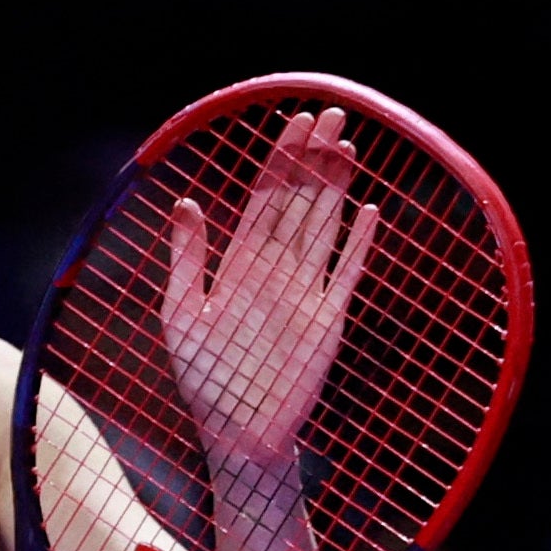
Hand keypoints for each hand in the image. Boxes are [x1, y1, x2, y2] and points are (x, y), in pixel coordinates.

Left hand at [160, 107, 378, 467]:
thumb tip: (188, 202)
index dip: (278, 160)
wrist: (237, 435)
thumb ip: (186, 260)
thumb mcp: (181, 317)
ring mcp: (305, 292)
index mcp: (238, 265)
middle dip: (311, 159)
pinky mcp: (329, 318)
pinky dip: (359, 243)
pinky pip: (347, 272)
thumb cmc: (204, 381)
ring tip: (346, 146)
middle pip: (297, 202)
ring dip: (334, 187)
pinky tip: (370, 210)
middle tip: (329, 115)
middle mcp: (274, 271)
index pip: (263, 200)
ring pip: (323, 226)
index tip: (293, 123)